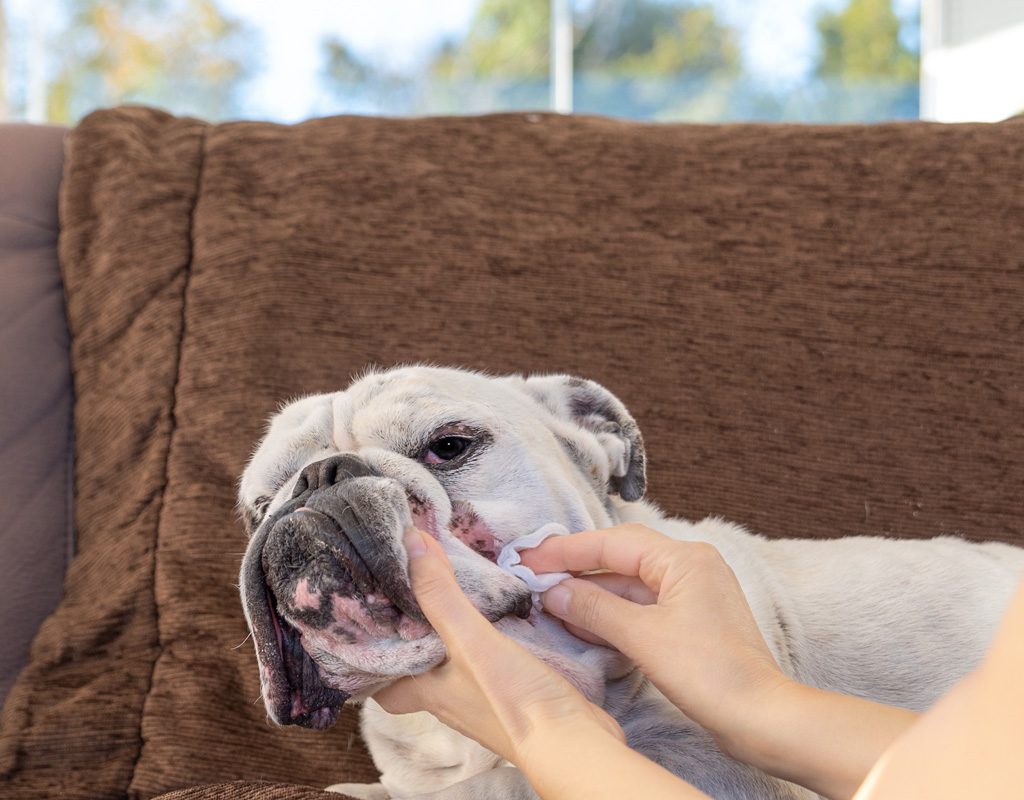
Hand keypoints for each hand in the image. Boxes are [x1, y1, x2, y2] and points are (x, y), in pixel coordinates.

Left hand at [372, 528, 623, 766]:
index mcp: (427, 692)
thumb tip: (410, 542)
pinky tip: (499, 616)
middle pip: (419, 668)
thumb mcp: (470, 640)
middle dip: (417, 635)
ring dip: (452, 634)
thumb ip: (440, 594)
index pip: (381, 681)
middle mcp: (450, 699)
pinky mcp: (514, 696)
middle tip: (416, 593)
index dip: (373, 655)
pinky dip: (486, 639)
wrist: (574, 743)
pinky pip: (488, 664)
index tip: (373, 617)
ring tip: (452, 592)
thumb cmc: (514, 701)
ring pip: (455, 664)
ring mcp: (483, 700)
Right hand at [520, 523, 787, 751]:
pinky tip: (581, 623)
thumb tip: (553, 591)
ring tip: (549, 602)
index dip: (566, 550)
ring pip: (629, 584)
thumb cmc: (709, 672)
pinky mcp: (690, 621)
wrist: (758, 716)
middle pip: (620, 557)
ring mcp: (691, 593)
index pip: (612, 542)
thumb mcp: (642, 637)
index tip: (529, 557)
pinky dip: (611, 614)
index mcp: (684, 558)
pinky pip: (641, 607)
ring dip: (591, 594)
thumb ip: (593, 608)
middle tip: (533, 575)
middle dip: (576, 569)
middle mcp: (690, 566)